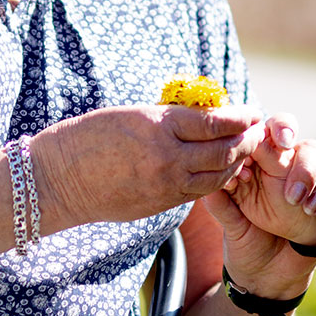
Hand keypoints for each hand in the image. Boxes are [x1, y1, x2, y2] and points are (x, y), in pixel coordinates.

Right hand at [31, 103, 261, 231]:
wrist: (59, 179)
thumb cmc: (89, 137)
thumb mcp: (132, 115)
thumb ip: (169, 119)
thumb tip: (205, 119)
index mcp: (157, 127)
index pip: (214, 123)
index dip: (239, 118)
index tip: (251, 111)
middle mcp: (166, 158)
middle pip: (222, 151)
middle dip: (245, 140)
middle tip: (257, 131)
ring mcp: (164, 185)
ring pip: (216, 177)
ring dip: (234, 163)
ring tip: (243, 151)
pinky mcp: (160, 204)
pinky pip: (196, 192)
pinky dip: (213, 180)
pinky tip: (218, 171)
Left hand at [205, 114, 315, 247]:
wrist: (270, 278)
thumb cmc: (248, 244)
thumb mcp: (231, 226)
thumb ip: (221, 204)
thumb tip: (212, 181)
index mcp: (264, 165)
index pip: (274, 131)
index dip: (278, 130)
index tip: (279, 143)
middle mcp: (293, 167)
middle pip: (307, 145)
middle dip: (302, 166)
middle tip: (291, 196)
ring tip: (308, 209)